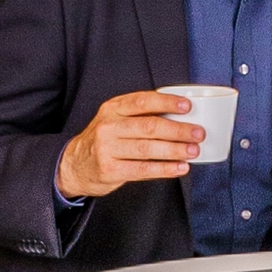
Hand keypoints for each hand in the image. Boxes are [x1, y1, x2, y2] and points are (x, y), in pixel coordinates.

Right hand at [57, 90, 202, 199]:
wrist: (74, 165)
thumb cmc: (103, 140)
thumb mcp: (114, 119)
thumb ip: (140, 116)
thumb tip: (180, 117)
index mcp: (112, 108)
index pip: (143, 101)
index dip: (167, 102)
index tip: (187, 107)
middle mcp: (108, 127)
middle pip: (149, 126)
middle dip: (178, 130)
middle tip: (198, 133)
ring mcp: (108, 149)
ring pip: (148, 149)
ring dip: (175, 150)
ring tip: (193, 151)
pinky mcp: (110, 170)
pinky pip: (143, 169)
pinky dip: (165, 169)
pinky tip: (180, 167)